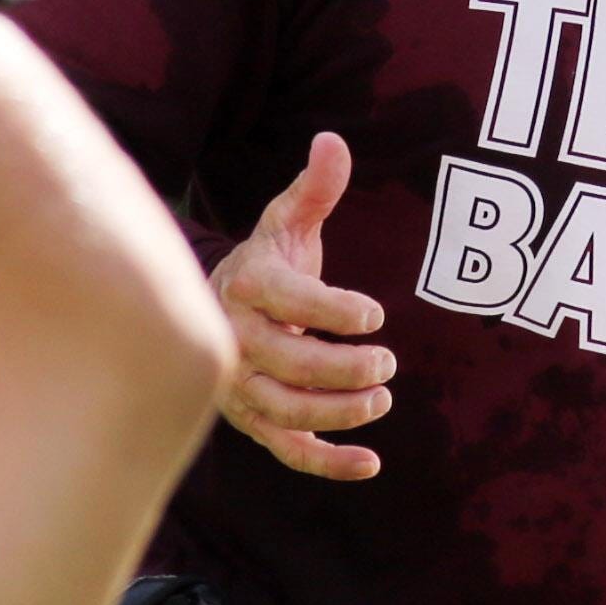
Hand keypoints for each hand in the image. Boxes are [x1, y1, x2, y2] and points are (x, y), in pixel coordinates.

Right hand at [209, 132, 393, 480]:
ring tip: (383, 399)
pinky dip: (327, 464)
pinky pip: (286, 451)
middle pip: (284, 366)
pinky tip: (373, 464)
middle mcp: (234, 341)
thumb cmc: (266, 259)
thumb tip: (333, 139)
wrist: (215, 307)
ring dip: (336, 415)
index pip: (285, 301)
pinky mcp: (252, 421)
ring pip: (283, 413)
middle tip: (389, 362)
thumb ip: (316, 187)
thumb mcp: (286, 219)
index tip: (376, 314)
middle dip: (340, 369)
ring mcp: (240, 387)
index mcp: (246, 286)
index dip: (331, 310)